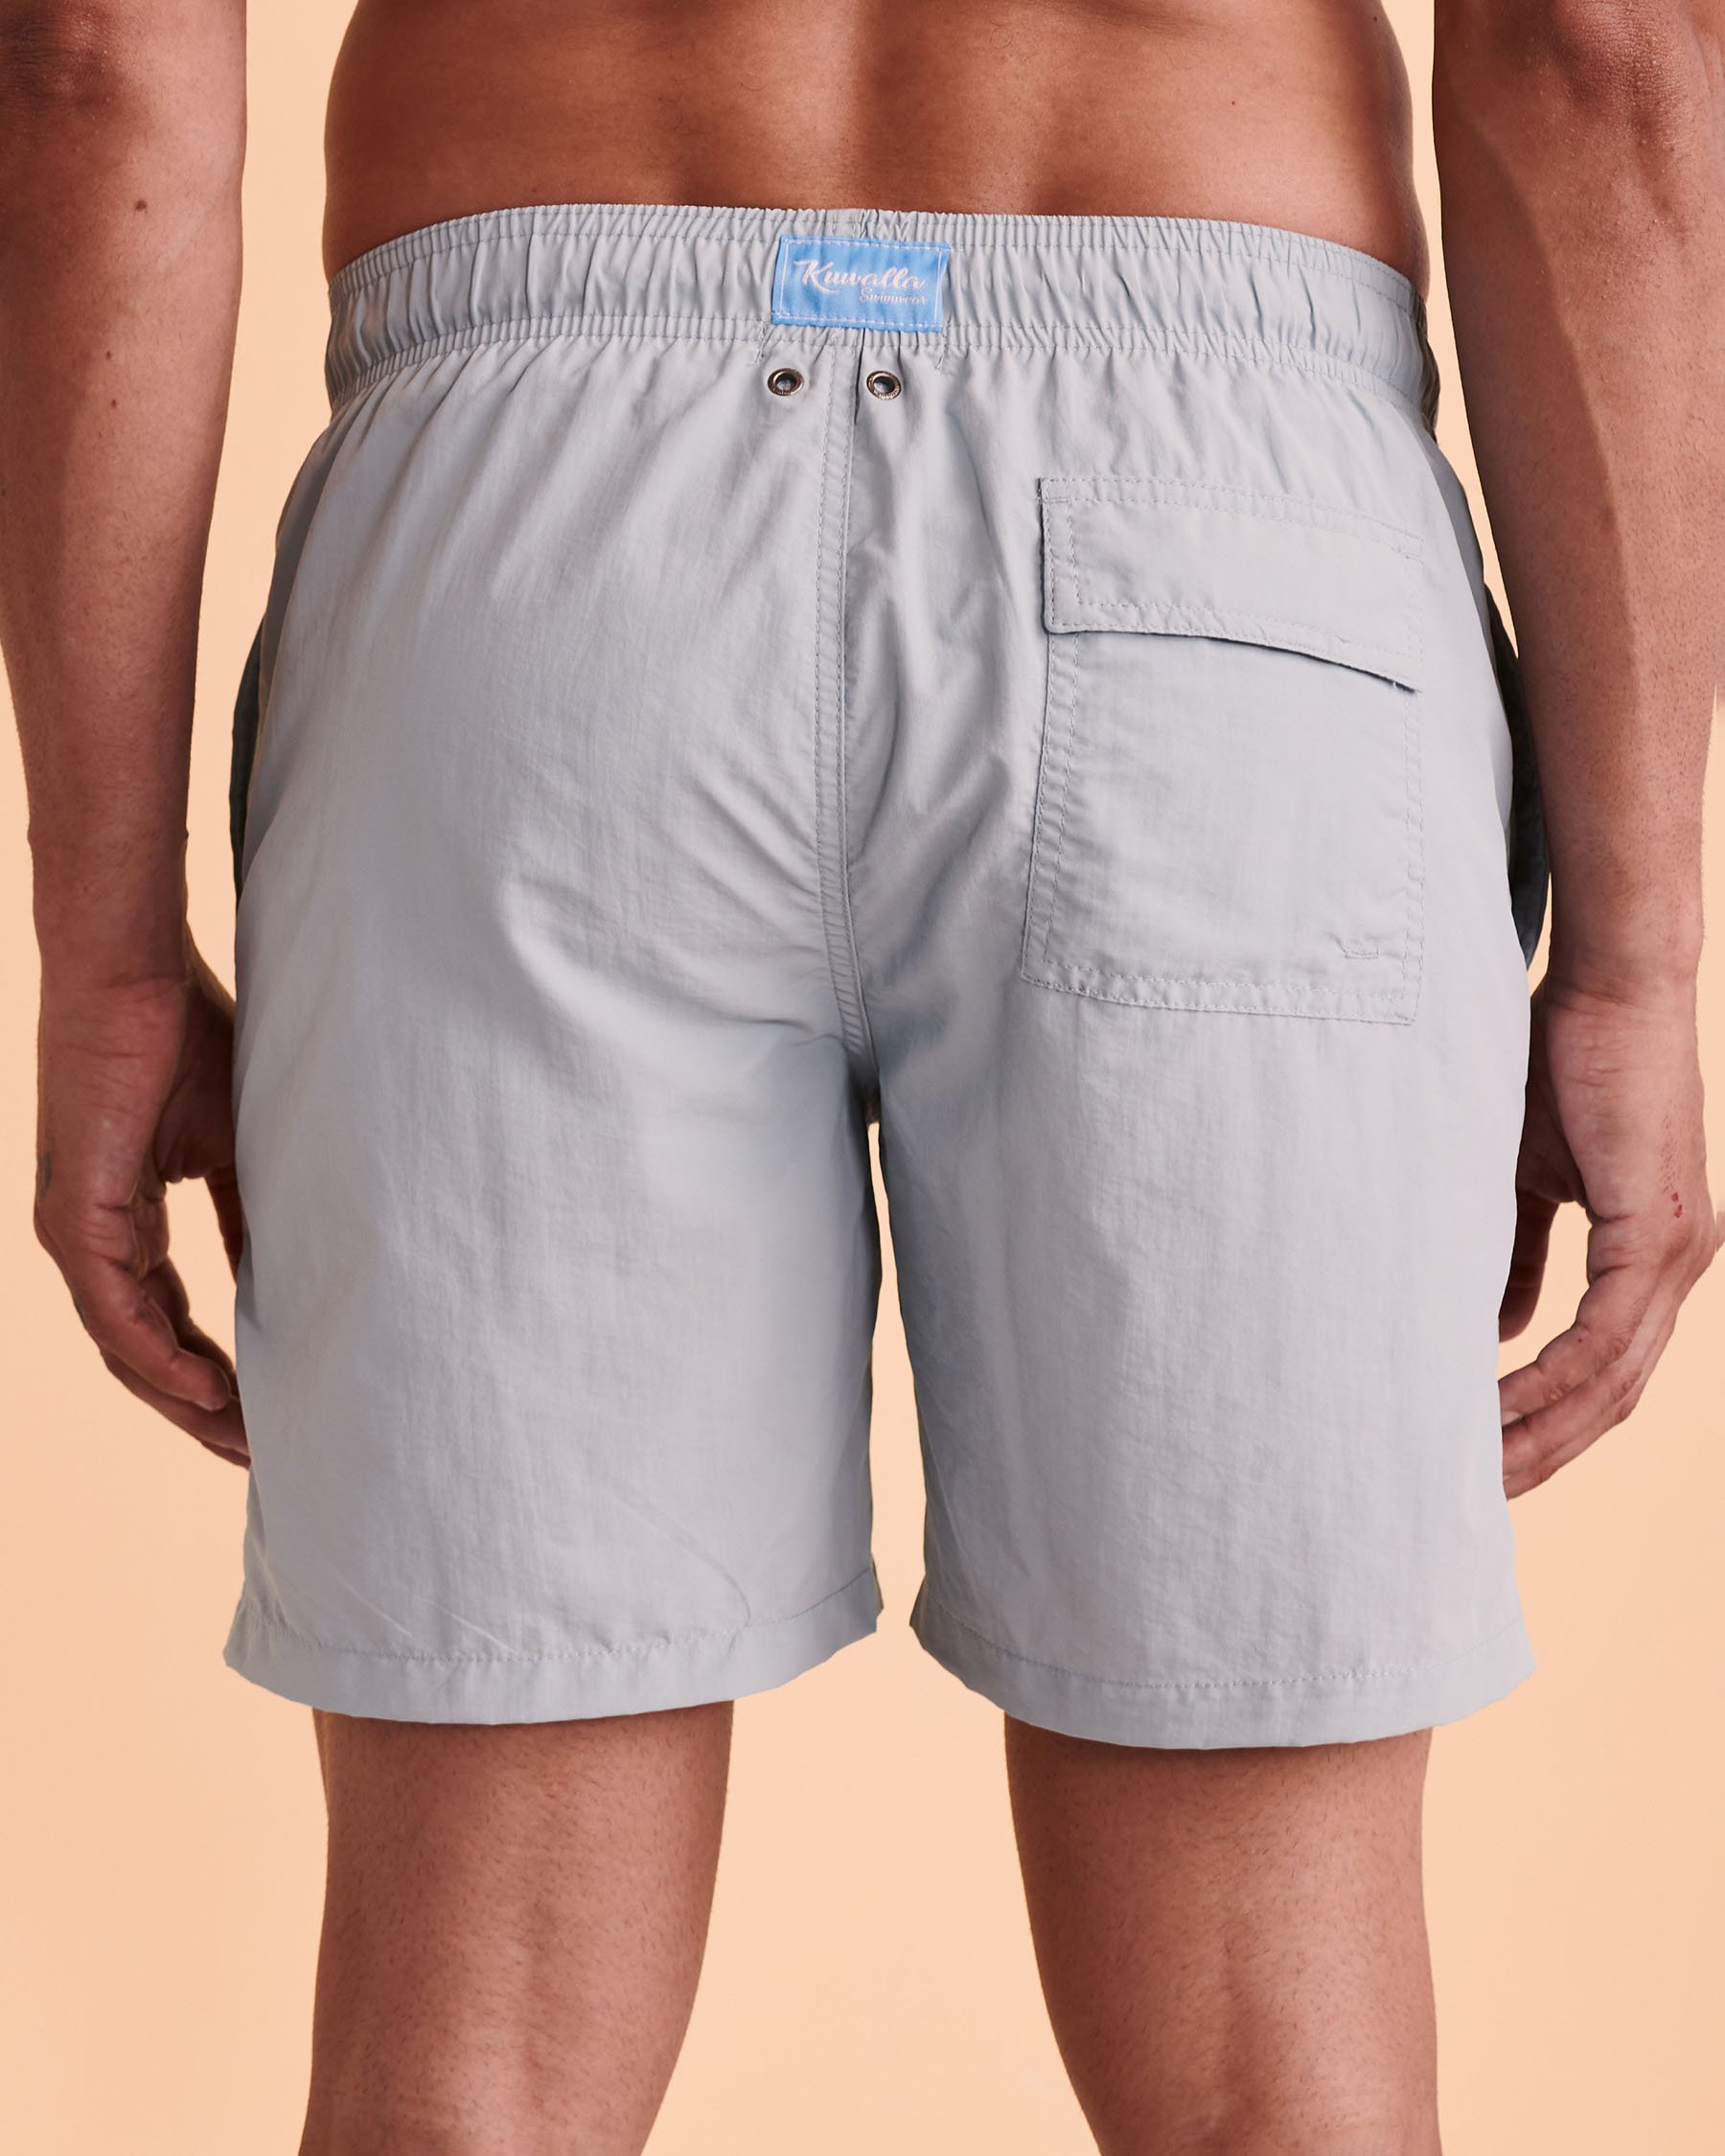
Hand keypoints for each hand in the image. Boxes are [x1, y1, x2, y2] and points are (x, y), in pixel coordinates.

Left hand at [33, 943, 247, 1464]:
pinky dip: (159, 1358)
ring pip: (124, 1348)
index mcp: (125, 1222)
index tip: (268, 1416)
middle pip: (142, 1355)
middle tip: (261, 1456)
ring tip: (242, 1440)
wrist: (136, 974)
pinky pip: (116, 1314)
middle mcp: (91, 1239)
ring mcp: (76, 1231)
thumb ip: (252, 1221)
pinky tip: (207, 1389)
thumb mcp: (237, 1149)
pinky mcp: (74, 1216)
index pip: (165, 1324)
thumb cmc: (186, 1038)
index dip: (214, 1377)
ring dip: (183, 1402)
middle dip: (203, 1411)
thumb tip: (294, 1285)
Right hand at [1498, 972, 1719, 1495]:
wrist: (1611, 988)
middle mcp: (1677, 1269)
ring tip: (1478, 1470)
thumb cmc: (1561, 1065)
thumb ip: (1517, 1255)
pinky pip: (1605, 1335)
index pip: (1603, 1372)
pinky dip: (1550, 1377)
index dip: (1548, 1424)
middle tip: (1475, 1498)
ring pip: (1612, 1380)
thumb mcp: (1526, 1178)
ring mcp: (1676, 1255)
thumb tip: (1500, 1329)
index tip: (1485, 1460)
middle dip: (1543, 1454)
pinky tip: (1498, 1405)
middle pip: (1612, 1398)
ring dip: (1542, 1432)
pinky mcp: (1657, 1232)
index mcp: (1650, 1259)